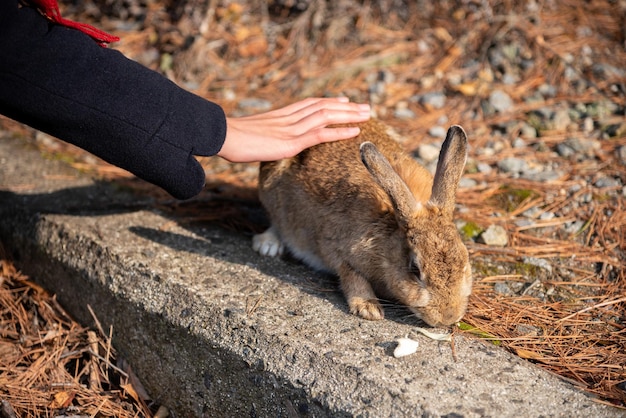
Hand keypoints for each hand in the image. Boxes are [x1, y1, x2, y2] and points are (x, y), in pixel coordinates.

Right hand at [218, 97, 370, 161]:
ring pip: (326, 116)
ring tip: (368, 114)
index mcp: (280, 115)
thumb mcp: (249, 134)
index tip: (344, 100)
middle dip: (346, 107)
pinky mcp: (291, 142)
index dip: (328, 102)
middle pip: (323, 106)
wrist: (222, 136)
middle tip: (366, 106)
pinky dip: (339, 132)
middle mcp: (289, 118)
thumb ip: (263, 135)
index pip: (309, 104)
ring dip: (350, 115)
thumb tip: (264, 142)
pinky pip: (320, 135)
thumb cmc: (229, 138)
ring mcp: (291, 129)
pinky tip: (355, 132)